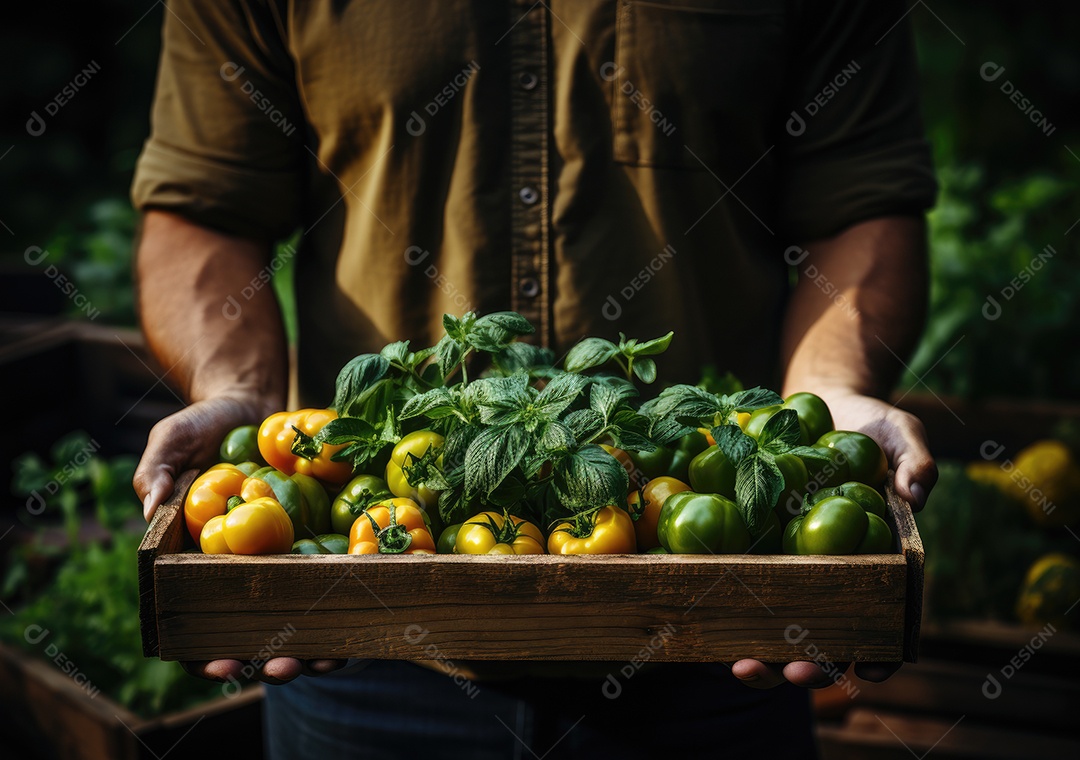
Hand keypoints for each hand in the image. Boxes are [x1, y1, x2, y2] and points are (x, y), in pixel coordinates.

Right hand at [135, 396, 345, 683]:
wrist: (252, 404)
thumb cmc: (202, 427)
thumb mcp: (171, 442)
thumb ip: (156, 472)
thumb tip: (152, 507)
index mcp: (197, 567)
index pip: (195, 630)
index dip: (206, 658)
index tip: (225, 665)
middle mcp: (242, 574)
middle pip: (256, 636)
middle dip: (274, 660)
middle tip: (289, 666)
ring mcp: (284, 561)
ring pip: (303, 619)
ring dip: (320, 644)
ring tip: (335, 655)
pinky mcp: (319, 541)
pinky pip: (338, 574)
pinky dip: (352, 595)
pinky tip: (368, 604)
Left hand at [731, 390, 933, 689]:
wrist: (817, 404)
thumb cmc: (869, 423)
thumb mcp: (899, 433)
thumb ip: (915, 460)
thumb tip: (915, 494)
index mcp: (878, 564)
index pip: (886, 622)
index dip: (881, 655)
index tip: (870, 672)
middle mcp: (834, 575)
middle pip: (825, 639)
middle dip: (809, 666)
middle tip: (795, 674)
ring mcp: (792, 566)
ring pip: (776, 628)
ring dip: (761, 655)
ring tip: (741, 666)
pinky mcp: (754, 548)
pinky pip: (737, 583)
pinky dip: (722, 609)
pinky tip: (702, 624)